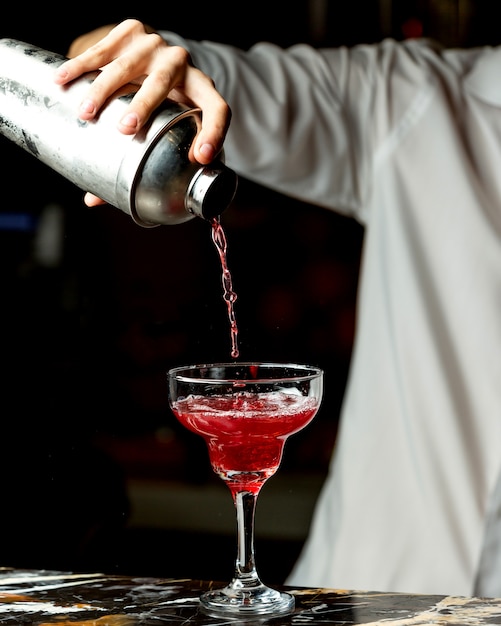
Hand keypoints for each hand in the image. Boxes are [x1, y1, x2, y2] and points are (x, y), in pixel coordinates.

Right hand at [54, 20, 230, 205]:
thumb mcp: (166, 128)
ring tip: (86, 113)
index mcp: (202, 90)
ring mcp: (156, 44)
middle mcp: (182, 64)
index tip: (201, 158)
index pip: (218, 110)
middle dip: (145, 104)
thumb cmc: (163, 105)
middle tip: (127, 128)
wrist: (154, 55)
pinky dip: (81, 66)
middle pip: (164, 81)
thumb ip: (141, 162)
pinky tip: (62, 80)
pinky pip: (104, 48)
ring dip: (105, 89)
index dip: (214, 133)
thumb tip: (93, 199)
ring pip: (128, 65)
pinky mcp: (131, 31)